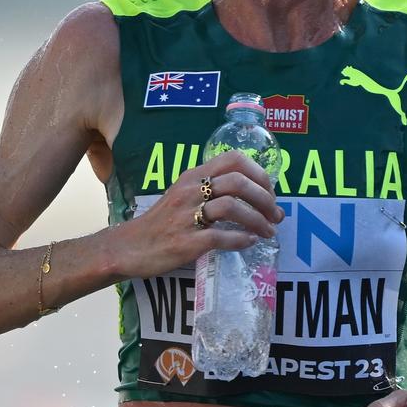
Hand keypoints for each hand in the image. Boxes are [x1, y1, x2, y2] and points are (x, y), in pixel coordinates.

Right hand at [110, 150, 284, 279]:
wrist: (130, 247)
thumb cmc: (162, 221)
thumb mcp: (184, 193)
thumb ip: (211, 187)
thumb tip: (252, 191)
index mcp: (194, 175)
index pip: (234, 159)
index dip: (259, 174)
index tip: (270, 192)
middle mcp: (191, 190)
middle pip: (238, 182)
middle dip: (265, 199)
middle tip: (275, 215)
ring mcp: (187, 216)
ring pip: (232, 207)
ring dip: (258, 220)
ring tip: (268, 231)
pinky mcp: (186, 242)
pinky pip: (220, 237)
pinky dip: (241, 240)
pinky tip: (249, 242)